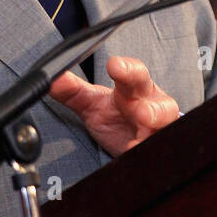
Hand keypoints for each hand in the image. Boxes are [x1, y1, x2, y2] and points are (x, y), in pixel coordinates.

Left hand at [49, 55, 179, 157]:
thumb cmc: (116, 114)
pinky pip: (160, 148)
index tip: (114, 65)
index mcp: (133, 89)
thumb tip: (51, 78)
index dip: (126, 68)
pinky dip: (150, 150)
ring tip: (145, 131)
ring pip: (166, 123)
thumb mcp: (92, 103)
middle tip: (141, 112)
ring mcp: (158, 128)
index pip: (133, 73)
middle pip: (158, 102)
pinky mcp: (158, 146)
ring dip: (156, 126)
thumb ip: (72, 92)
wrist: (134, 139)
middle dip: (151, 106)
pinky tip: (137, 151)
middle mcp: (151, 105)